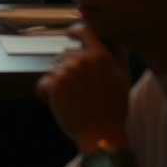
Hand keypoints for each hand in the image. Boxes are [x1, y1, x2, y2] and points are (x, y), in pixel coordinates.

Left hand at [36, 25, 130, 151]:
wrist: (102, 136)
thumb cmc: (113, 110)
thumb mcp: (123, 78)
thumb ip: (117, 54)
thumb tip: (112, 38)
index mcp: (101, 55)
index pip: (83, 30)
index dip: (75, 31)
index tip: (70, 35)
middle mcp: (83, 59)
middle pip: (65, 53)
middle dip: (68, 67)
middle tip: (79, 89)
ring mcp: (67, 71)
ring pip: (54, 68)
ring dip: (58, 81)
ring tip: (71, 99)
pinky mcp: (54, 85)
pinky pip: (43, 83)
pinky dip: (46, 94)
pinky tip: (57, 104)